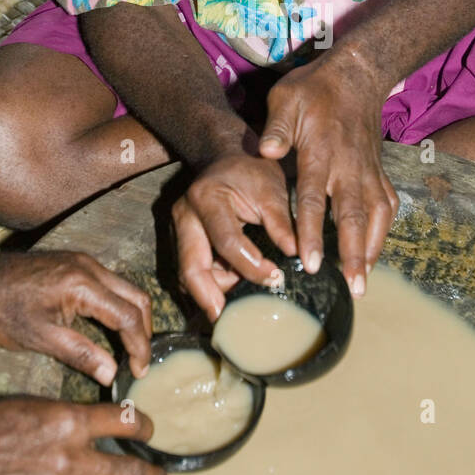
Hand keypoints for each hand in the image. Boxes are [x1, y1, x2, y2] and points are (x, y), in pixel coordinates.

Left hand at [0, 251, 151, 386]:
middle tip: (139, 361)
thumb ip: (81, 355)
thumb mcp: (39, 339)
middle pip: (138, 297)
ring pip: (126, 288)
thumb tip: (112, 375)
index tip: (140, 372)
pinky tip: (111, 328)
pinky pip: (111, 284)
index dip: (140, 347)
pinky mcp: (77, 263)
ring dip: (133, 317)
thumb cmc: (1, 310)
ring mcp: (85, 262)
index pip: (129, 317)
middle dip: (145, 331)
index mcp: (83, 287)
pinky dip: (119, 306)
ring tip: (129, 349)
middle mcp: (90, 268)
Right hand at [172, 150, 296, 319]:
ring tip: (239, 298)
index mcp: (207, 198)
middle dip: (208, 295)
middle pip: (190, 266)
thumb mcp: (272, 189)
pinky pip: (192, 270)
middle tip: (227, 318)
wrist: (225, 156)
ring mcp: (179, 229)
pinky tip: (232, 287)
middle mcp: (185, 215)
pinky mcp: (182, 239)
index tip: (275, 277)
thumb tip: (296, 254)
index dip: (249, 266)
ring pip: (188, 273)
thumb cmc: (251, 170)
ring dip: (212, 291)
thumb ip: (281, 221)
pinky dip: (211, 283)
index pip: (226, 241)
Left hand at [259, 57, 397, 295]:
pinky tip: (374, 255)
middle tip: (353, 288)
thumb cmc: (314, 89)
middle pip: (352, 216)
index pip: (315, 199)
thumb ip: (276, 128)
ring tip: (364, 282)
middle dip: (354, 254)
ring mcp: (368, 169)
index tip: (311, 263)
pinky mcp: (378, 170)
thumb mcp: (286, 99)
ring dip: (372, 250)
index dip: (313, 233)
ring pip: (375, 215)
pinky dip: (383, 232)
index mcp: (320, 151)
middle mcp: (348, 166)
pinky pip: (386, 206)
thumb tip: (265, 151)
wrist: (357, 74)